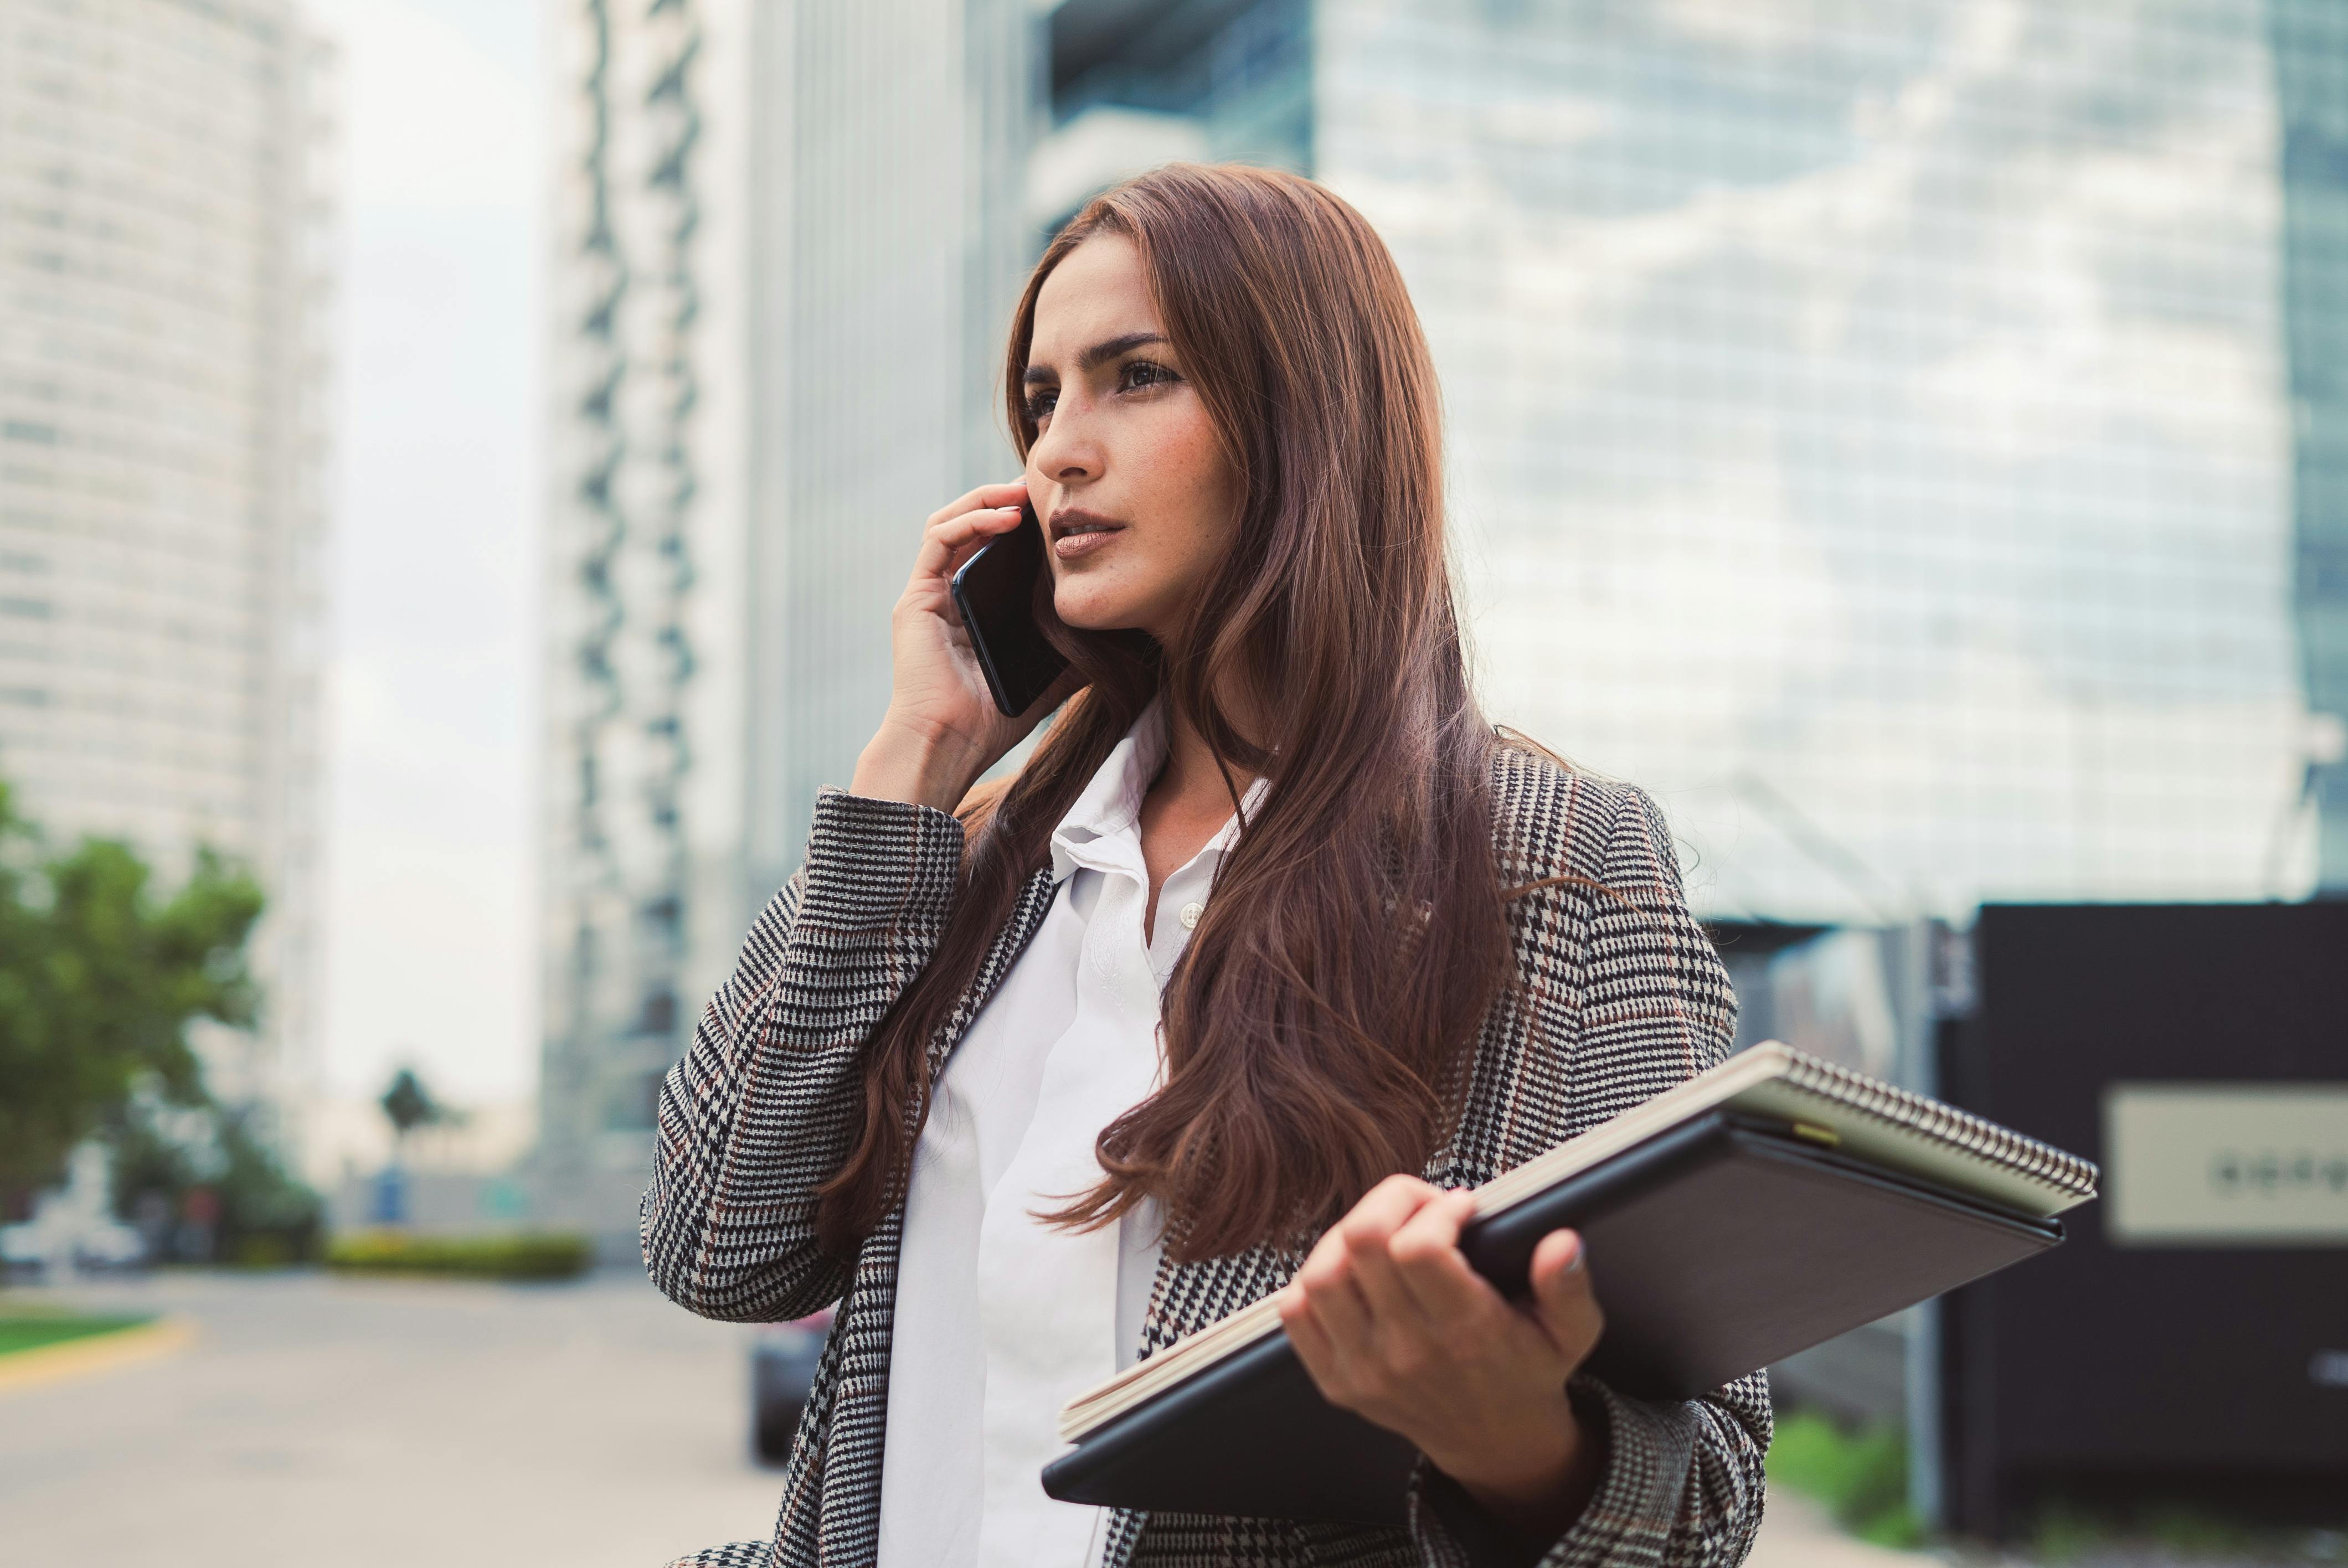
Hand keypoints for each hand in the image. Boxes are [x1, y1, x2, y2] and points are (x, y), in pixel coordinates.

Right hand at [851, 479, 1079, 809]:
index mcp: (974, 610)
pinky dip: (970, 520)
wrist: (950, 745)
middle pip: (970, 527)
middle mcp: (947, 596)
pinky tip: (1006, 517)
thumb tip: (1118, 640)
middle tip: (1042, 491)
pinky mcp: (916, 598)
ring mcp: (929, 594)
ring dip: (985, 500)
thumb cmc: (992, 721)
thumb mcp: (1047, 678)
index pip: (992, 550)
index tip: (1058, 512)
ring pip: (949, 523)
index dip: (1020, 524)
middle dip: (1003, 500)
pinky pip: (938, 541)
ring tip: (1023, 493)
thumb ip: (1072, 655)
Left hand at [1275, 1175, 1606, 1543]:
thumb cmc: (1528, 1370)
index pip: (1418, 1247)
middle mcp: (1408, 1352)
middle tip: (1420, 1207)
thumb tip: (1560, 1243)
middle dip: (1392, 1202)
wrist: (1494, 1440)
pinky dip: (1314, 1279)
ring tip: (1385, 1234)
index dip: (1434, 1209)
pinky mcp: (1335, 1381)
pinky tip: (1354, 1272)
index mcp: (1466, 1333)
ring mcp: (1364, 1370)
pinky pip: (1295, 1312)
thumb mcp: (1571, 1331)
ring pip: (1321, 1273)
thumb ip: (1568, 1286)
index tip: (1459, 1208)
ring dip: (1348, 1236)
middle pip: (1363, 1244)